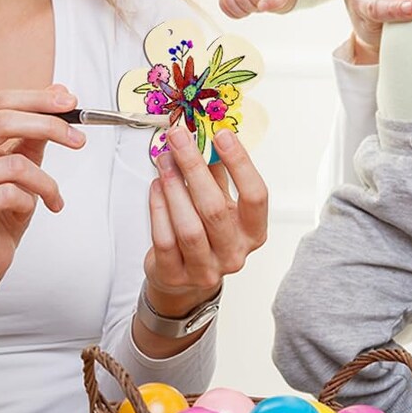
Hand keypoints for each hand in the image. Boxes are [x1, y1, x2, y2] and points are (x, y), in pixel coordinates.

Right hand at [0, 86, 85, 291]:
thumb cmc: (1, 207)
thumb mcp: (24, 160)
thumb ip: (36, 129)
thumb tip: (58, 91)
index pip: (1, 102)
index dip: (39, 99)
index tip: (70, 103)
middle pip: (4, 122)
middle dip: (50, 127)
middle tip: (78, 140)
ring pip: (15, 164)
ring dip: (46, 182)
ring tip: (52, 196)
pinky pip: (10, 194)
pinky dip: (30, 202)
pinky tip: (25, 211)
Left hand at [142, 123, 268, 314]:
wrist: (185, 279)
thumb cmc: (207, 234)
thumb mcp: (221, 202)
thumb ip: (217, 172)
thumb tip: (206, 134)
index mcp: (253, 232)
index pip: (255, 196)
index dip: (240, 163)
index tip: (222, 135)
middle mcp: (234, 253)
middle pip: (216, 209)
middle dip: (194, 167)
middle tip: (179, 138)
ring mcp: (205, 269)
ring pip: (189, 227)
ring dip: (174, 187)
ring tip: (164, 160)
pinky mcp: (175, 275)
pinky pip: (165, 240)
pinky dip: (158, 209)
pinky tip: (156, 186)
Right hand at [220, 0, 297, 18]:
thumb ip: (275, 0)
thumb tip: (262, 7)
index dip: (259, 0)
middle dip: (250, 6)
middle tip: (259, 4)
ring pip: (227, 1)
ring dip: (240, 10)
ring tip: (251, 7)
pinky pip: (222, 4)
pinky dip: (232, 12)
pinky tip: (243, 10)